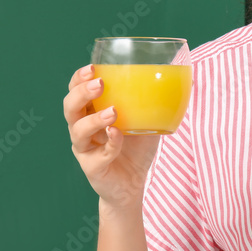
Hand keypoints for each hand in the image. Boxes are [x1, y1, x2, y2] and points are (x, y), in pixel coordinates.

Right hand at [63, 64, 160, 209]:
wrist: (134, 183)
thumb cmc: (136, 147)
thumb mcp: (146, 120)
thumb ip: (153, 103)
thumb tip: (181, 78)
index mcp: (90, 113)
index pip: (75, 91)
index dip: (78, 79)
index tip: (92, 67)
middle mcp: (82, 129)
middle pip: (70, 107)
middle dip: (81, 93)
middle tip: (99, 84)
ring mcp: (85, 149)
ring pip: (78, 130)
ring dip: (94, 119)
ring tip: (113, 112)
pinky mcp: (92, 168)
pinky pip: (98, 155)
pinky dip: (110, 144)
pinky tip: (119, 136)